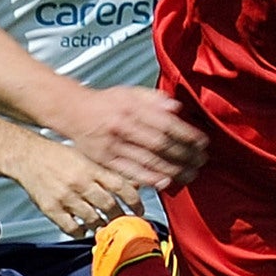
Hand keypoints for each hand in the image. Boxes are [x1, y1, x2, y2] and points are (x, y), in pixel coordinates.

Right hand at [13, 137, 142, 237]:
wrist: (27, 157)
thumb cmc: (57, 156)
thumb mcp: (86, 157)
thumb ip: (108, 172)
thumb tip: (133, 184)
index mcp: (91, 168)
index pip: (121, 186)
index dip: (135, 201)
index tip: (139, 210)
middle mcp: (80, 182)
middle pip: (109, 205)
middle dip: (120, 216)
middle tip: (124, 221)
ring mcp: (65, 196)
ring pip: (93, 218)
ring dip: (103, 225)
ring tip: (105, 226)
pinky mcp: (51, 209)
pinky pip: (71, 228)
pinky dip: (81, 232)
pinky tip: (85, 230)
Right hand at [58, 85, 207, 193]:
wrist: (73, 111)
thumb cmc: (107, 102)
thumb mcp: (129, 92)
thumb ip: (154, 99)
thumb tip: (177, 108)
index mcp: (132, 107)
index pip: (166, 123)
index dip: (187, 134)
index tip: (203, 142)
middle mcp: (123, 126)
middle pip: (160, 144)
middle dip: (185, 154)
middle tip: (201, 160)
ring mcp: (113, 144)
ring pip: (148, 160)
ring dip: (173, 169)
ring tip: (191, 174)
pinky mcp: (105, 159)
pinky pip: (131, 172)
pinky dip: (149, 178)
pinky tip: (166, 182)